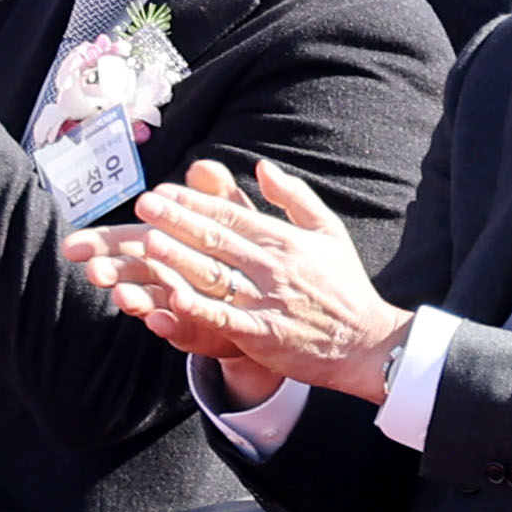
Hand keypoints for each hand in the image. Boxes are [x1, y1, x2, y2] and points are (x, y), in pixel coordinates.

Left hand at [68, 156, 404, 405]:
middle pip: (216, 240)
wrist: (368, 344)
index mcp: (284, 240)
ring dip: (180, 258)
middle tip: (143, 204)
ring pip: (215, 275)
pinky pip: (224, 318)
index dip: (195, 202)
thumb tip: (261, 167)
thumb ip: (295, 197)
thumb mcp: (329, 232)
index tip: (162, 191)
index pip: (231, 215)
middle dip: (177, 220)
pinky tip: (172, 299)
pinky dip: (199, 308)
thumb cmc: (344, 286)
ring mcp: (267, 301)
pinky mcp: (263, 334)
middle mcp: (273, 266)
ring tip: (147, 242)